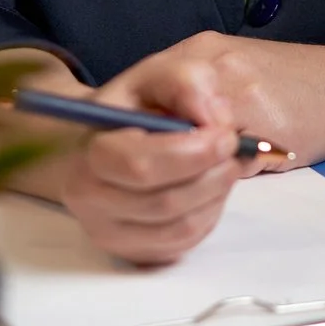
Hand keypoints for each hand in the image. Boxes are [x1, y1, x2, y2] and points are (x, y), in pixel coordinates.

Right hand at [56, 34, 324, 264]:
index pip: (141, 166)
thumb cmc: (136, 104)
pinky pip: (183, 244)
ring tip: (227, 164)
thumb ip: (189, 83)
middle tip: (236, 150)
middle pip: (164, 203)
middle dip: (213, 176)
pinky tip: (210, 186)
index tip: (227, 135)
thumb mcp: (160, 73)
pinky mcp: (132, 251)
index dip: (193, 154)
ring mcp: (108, 231)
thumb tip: (214, 120)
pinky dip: (210, 215)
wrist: (106, 138)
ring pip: (180, 227)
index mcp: (90, 149)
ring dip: (217, 194)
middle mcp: (88, 197)